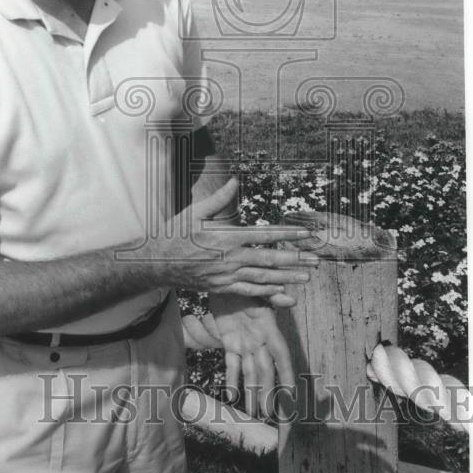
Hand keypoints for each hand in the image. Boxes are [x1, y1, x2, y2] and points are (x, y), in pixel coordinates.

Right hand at [158, 179, 317, 299]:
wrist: (155, 262)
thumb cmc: (174, 233)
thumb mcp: (195, 211)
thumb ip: (218, 198)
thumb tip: (236, 180)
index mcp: (226, 237)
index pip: (265, 235)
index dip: (288, 234)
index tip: (307, 233)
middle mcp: (230, 258)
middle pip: (269, 259)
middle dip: (295, 259)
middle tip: (317, 259)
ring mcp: (226, 275)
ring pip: (263, 278)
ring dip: (287, 277)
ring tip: (307, 276)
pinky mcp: (221, 288)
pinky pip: (248, 291)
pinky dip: (266, 292)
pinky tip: (282, 291)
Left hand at [210, 293, 295, 418]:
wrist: (224, 278)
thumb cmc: (246, 282)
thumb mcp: (260, 289)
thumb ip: (274, 296)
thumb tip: (291, 299)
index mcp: (269, 328)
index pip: (281, 355)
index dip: (286, 374)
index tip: (291, 394)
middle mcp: (259, 339)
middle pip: (265, 370)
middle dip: (267, 392)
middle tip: (266, 414)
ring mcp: (245, 343)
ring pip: (249, 372)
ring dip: (251, 392)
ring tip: (252, 412)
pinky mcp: (229, 342)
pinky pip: (231, 365)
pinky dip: (232, 379)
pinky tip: (231, 396)